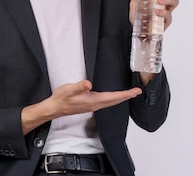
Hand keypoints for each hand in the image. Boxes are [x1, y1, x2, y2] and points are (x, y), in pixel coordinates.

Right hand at [21, 80, 140, 134]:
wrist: (55, 108)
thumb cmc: (61, 98)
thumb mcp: (69, 89)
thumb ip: (79, 86)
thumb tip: (89, 84)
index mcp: (93, 101)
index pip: (113, 97)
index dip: (125, 94)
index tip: (135, 92)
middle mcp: (95, 105)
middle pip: (115, 101)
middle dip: (127, 96)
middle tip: (137, 92)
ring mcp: (93, 106)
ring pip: (111, 102)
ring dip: (121, 98)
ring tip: (129, 94)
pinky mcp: (90, 105)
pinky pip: (106, 102)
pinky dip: (114, 99)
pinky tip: (114, 97)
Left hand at [129, 0, 179, 29]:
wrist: (136, 29)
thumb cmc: (139, 15)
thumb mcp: (135, 1)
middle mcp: (165, 3)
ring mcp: (166, 12)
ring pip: (175, 3)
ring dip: (168, 0)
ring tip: (158, 1)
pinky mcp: (165, 22)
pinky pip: (169, 16)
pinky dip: (164, 12)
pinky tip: (157, 12)